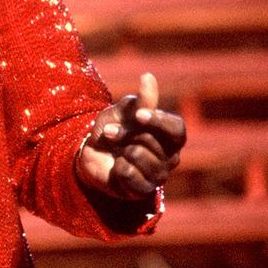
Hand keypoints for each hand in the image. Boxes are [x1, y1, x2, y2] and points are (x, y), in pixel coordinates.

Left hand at [76, 73, 185, 199]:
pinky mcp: (142, 191)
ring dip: (120, 149)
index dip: (158, 121)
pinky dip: (117, 167)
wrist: (91, 156)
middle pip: (152, 140)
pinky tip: (116, 167)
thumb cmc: (113, 130)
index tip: (139, 115)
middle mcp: (170, 157)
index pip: (176, 129)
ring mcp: (157, 176)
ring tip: (115, 150)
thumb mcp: (122, 112)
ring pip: (139, 157)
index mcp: (170, 136)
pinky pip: (129, 175)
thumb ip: (139, 100)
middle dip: (126, 133)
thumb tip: (148, 76)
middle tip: (110, 132)